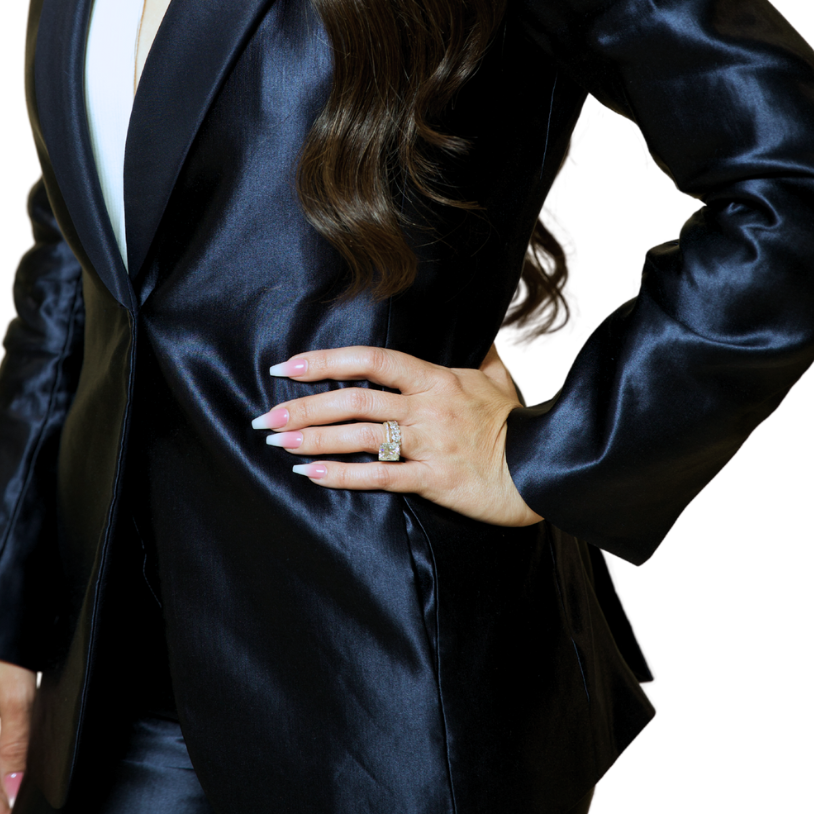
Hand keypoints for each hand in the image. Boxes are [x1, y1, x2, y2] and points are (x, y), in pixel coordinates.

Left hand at [254, 341, 542, 526]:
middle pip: (355, 399)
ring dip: (314, 439)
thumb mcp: (502, 380)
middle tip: (266, 416)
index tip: (288, 366)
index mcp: (437, 378)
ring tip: (277, 443)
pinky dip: (343, 476)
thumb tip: (487, 333)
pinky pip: (381, 477)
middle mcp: (428, 407)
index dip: (327, 361)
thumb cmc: (521, 423)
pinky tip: (312, 475)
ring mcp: (429, 443)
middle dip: (305, 407)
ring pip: (361, 436)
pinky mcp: (435, 479)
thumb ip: (485, 357)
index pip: (373, 360)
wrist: (547, 468)